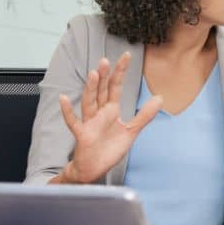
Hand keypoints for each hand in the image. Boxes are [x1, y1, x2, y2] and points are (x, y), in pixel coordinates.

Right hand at [56, 53, 161, 183]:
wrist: (95, 168)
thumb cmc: (109, 149)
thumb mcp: (132, 131)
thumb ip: (144, 115)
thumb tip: (160, 98)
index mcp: (111, 111)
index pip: (115, 87)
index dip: (120, 72)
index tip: (125, 56)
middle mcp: (99, 113)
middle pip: (101, 91)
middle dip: (104, 76)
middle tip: (105, 60)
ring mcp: (89, 122)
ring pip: (89, 102)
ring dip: (90, 89)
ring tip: (93, 74)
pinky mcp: (82, 134)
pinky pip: (73, 121)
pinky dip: (68, 111)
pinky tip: (63, 99)